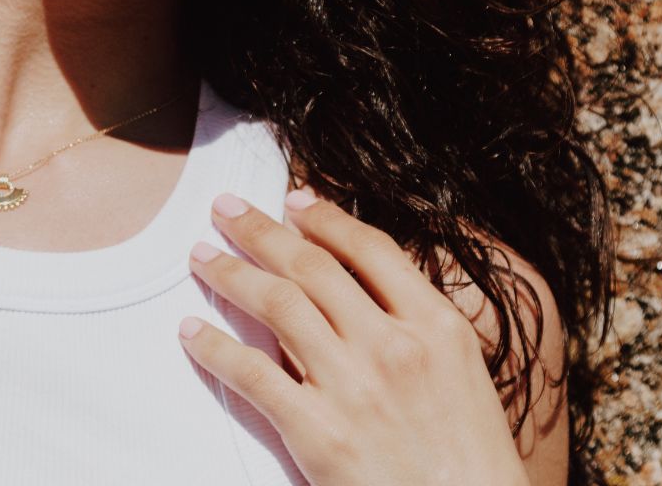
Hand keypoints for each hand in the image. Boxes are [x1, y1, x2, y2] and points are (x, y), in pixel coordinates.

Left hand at [178, 188, 528, 485]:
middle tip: (224, 207)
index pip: (370, 248)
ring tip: (200, 255)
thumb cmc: (470, 461)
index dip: (325, 217)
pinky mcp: (321, 433)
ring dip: (230, 273)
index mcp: (436, 326)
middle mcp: (394, 346)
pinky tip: (191, 331)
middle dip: (260, 229)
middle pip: (311, 265)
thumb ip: (412, 321)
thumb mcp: (462, 373)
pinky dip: (215, 347)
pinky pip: (254, 374)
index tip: (292, 201)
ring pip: (277, 304)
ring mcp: (355, 388)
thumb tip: (350, 279)